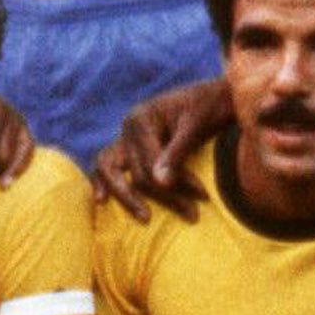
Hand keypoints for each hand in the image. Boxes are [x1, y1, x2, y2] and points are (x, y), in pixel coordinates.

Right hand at [89, 79, 232, 216]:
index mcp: (141, 118)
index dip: (177, 182)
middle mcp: (127, 128)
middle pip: (135, 172)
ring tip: (147, 218)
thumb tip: (160, 183)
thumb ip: (176, 153)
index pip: (150, 162)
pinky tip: (101, 201)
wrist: (212, 95)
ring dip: (128, 197)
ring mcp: (125, 138)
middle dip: (164, 196)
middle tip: (192, 214)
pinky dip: (104, 183)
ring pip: (112, 171)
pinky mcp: (128, 148)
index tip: (203, 196)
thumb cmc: (207, 106)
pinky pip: (108, 167)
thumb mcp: (195, 125)